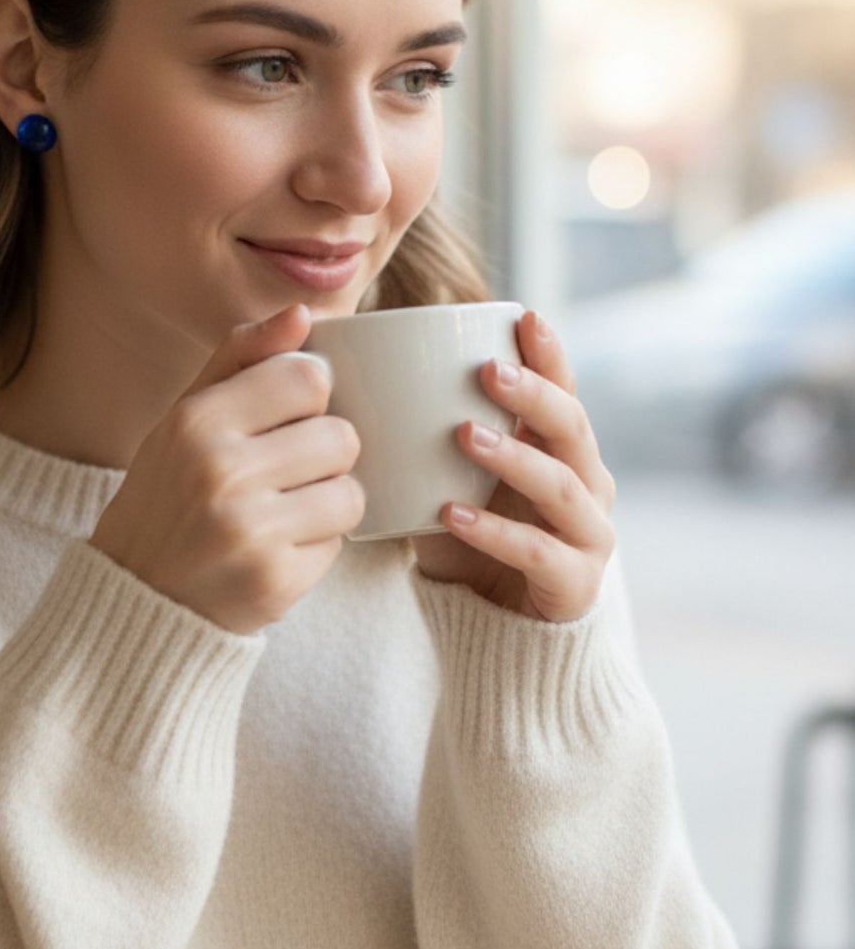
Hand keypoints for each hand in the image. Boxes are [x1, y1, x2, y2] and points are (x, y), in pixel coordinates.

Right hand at [90, 303, 364, 635]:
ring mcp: (249, 532)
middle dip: (323, 456)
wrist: (135, 597)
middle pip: (341, 437)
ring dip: (328, 504)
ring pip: (350, 494)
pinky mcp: (274, 583)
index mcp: (197, 421)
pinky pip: (338, 546)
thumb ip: (241, 357)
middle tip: (283, 476)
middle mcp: (221, 472)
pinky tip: (274, 551)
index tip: (285, 421)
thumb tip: (305, 314)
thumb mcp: (185, 416)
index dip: (309, 399)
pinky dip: (315, 548)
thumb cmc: (168, 494)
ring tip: (283, 514)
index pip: (308, 378)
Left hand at [410, 310, 617, 621]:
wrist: (500, 631)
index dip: (550, 355)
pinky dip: (493, 532)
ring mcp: (589, 535)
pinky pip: (537, 552)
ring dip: (513, 456)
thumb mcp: (449, 480)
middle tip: (488, 370)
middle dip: (534, 394)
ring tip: (464, 434)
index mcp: (561, 452)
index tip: (524, 317)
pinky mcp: (576, 584)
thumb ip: (428, 433)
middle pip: (571, 428)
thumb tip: (359, 373)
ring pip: (561, 486)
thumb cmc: (470, 541)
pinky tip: (450, 514)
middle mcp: (587, 485)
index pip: (563, 391)